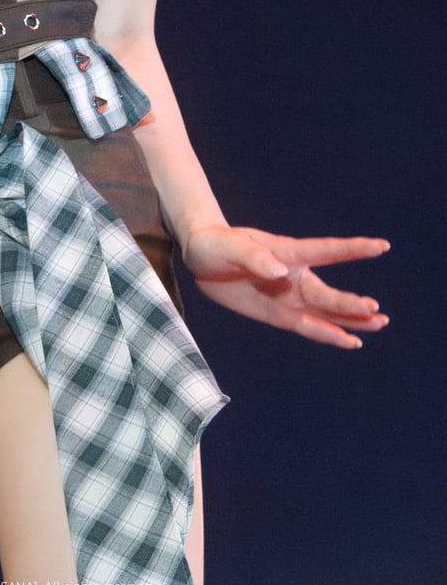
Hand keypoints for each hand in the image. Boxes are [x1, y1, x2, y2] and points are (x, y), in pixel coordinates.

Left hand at [183, 226, 389, 347]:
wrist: (202, 255)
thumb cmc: (216, 242)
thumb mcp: (230, 247)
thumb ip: (254, 257)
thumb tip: (280, 271)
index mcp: (287, 251)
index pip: (326, 250)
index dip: (354, 248)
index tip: (382, 246)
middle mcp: (295, 276)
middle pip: (327, 293)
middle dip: (351, 303)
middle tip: (376, 311)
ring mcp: (289, 296)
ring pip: (326, 312)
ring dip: (351, 319)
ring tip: (379, 323)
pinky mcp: (280, 314)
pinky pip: (309, 327)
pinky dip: (329, 335)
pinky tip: (350, 341)